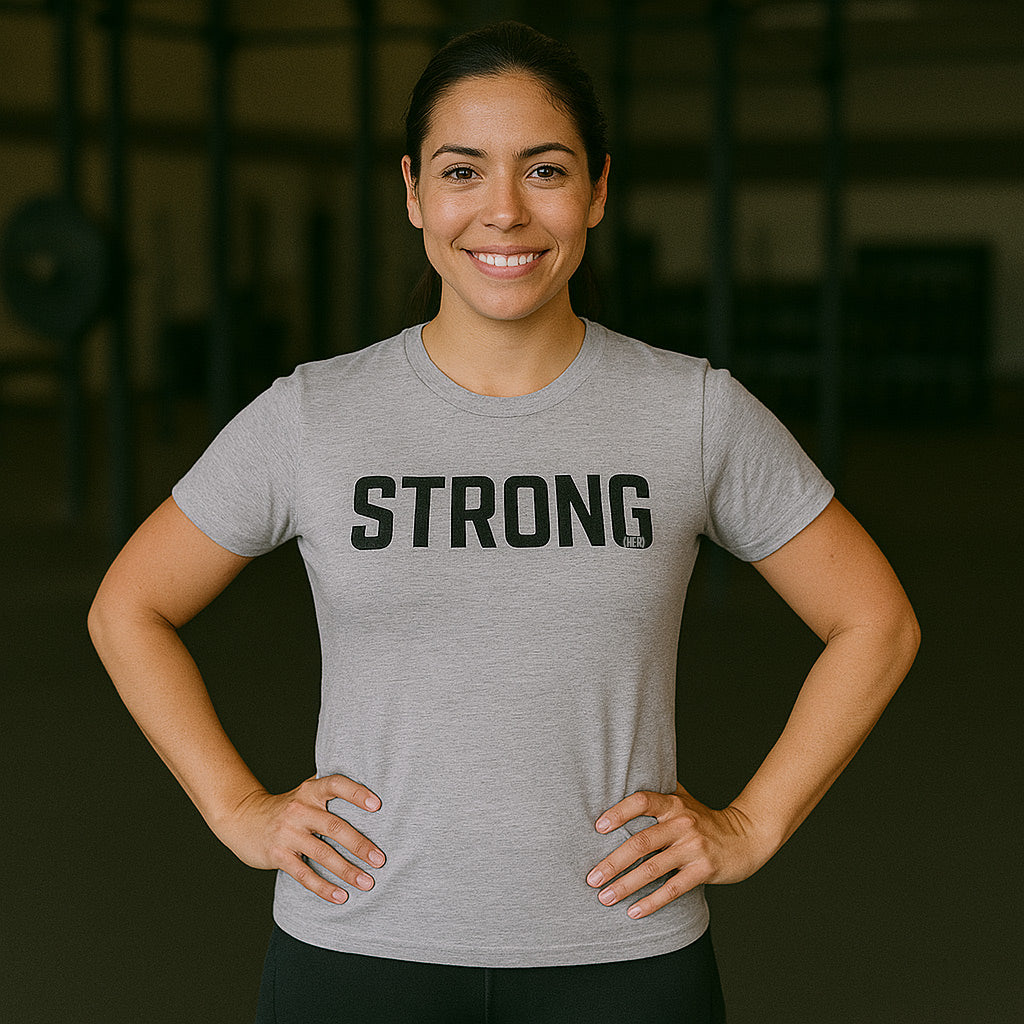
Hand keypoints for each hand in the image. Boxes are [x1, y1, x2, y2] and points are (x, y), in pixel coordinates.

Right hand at [216, 774, 385, 904]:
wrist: (243, 818)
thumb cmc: (286, 807)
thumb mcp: (304, 792)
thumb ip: (329, 791)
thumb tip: (370, 789)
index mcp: (309, 791)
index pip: (335, 785)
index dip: (356, 793)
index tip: (377, 805)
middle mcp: (299, 809)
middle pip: (334, 826)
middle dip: (360, 845)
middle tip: (380, 860)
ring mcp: (287, 833)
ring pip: (322, 854)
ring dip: (347, 870)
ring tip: (367, 882)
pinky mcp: (277, 855)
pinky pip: (304, 874)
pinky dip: (324, 888)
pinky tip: (340, 897)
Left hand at [586, 783, 770, 919]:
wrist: (746, 837)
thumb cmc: (704, 819)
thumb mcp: (683, 799)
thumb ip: (658, 792)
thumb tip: (622, 777)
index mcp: (673, 804)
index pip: (642, 802)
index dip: (619, 812)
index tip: (598, 827)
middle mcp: (682, 824)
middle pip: (641, 842)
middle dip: (612, 862)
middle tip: (591, 878)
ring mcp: (693, 847)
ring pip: (653, 869)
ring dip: (625, 886)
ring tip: (605, 897)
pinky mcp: (704, 870)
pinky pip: (673, 889)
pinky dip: (651, 902)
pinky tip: (633, 912)